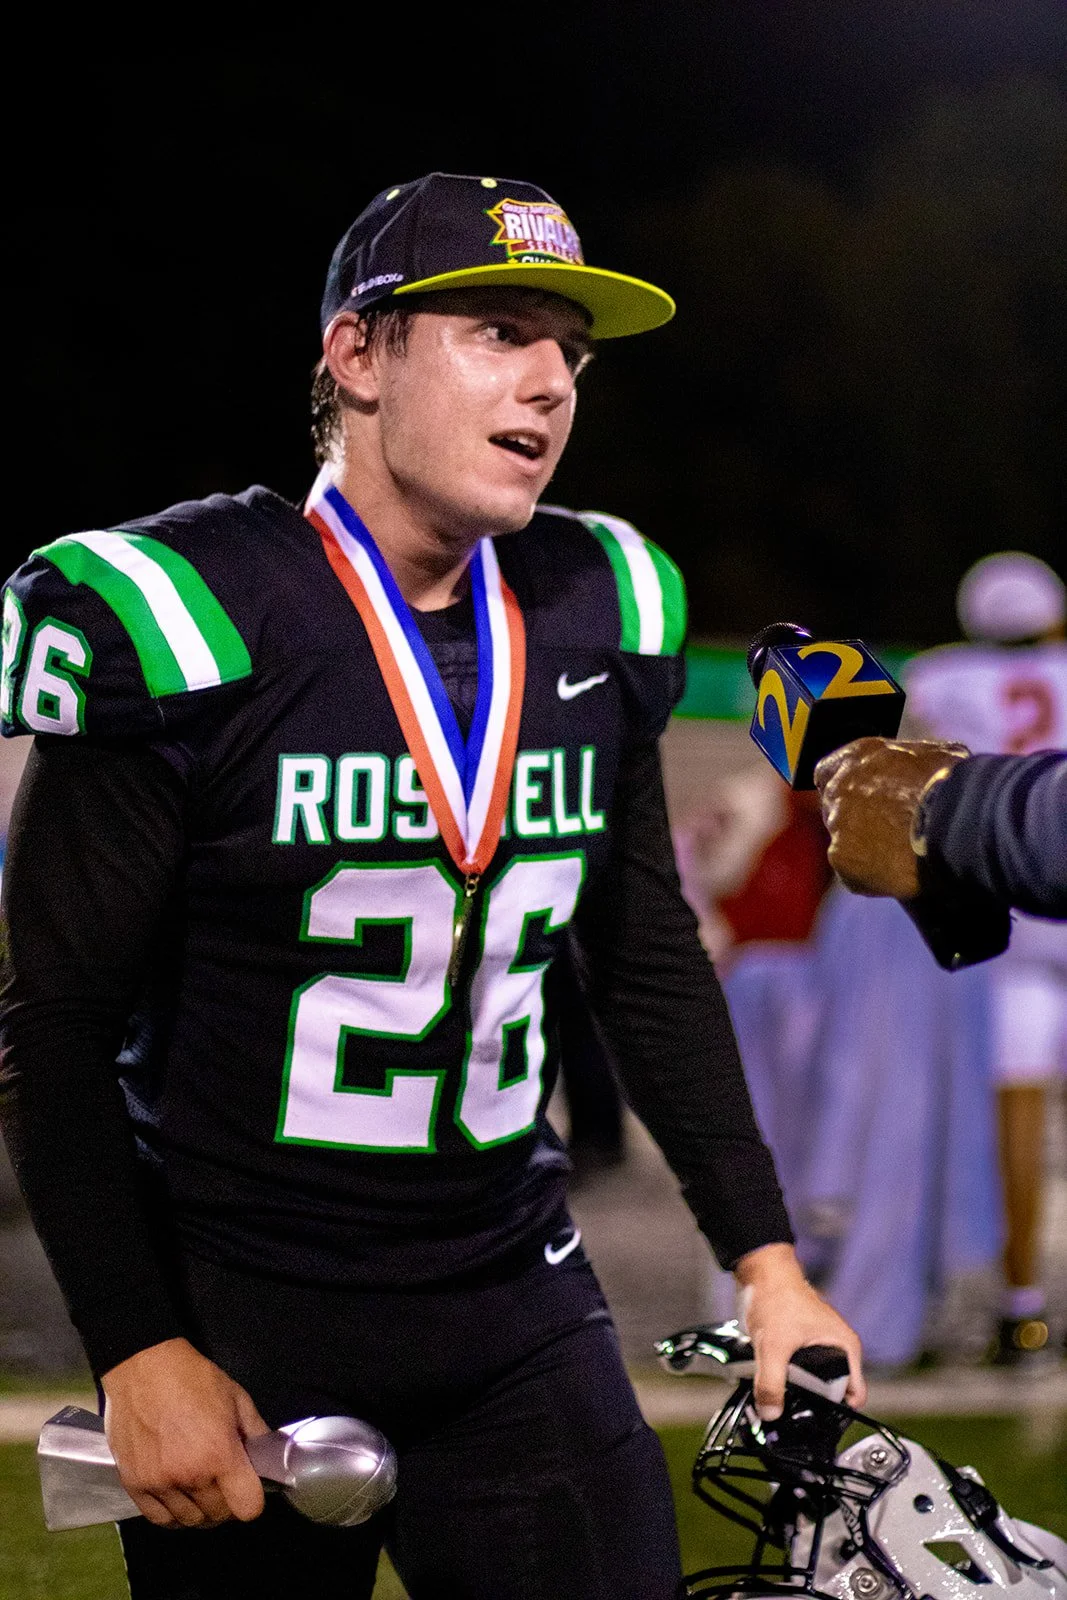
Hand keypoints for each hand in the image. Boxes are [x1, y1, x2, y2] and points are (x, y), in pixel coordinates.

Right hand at [101, 1337, 268, 1528]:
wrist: (143, 1367)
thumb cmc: (192, 1378)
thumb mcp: (236, 1397)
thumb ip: (256, 1432)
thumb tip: (268, 1457)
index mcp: (219, 1454)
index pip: (247, 1507)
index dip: (253, 1499)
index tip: (248, 1487)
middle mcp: (190, 1476)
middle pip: (219, 1515)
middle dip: (228, 1503)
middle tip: (224, 1483)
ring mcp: (159, 1483)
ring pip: (190, 1521)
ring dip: (201, 1510)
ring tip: (201, 1488)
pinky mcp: (134, 1484)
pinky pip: (159, 1519)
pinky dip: (173, 1514)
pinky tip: (179, 1497)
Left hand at [734, 1243, 864, 1419]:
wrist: (761, 1272)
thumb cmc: (778, 1297)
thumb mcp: (774, 1345)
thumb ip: (772, 1382)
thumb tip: (771, 1413)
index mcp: (846, 1348)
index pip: (854, 1394)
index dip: (837, 1412)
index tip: (815, 1422)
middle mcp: (838, 1349)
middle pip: (831, 1392)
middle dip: (811, 1404)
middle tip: (789, 1411)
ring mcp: (821, 1348)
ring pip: (812, 1383)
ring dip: (795, 1391)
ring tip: (777, 1395)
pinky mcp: (804, 1347)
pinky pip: (800, 1372)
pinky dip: (787, 1379)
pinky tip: (771, 1381)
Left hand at [814, 737, 969, 899]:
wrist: (954, 822)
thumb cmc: (951, 783)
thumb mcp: (936, 755)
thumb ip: (912, 762)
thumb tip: (924, 768)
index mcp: (857, 757)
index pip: (828, 771)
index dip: (845, 786)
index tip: (861, 798)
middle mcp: (838, 788)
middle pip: (834, 808)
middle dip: (854, 819)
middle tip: (885, 831)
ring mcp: (837, 825)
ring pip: (843, 842)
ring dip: (864, 848)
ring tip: (898, 854)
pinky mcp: (843, 859)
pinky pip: (853, 872)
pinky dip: (871, 876)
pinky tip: (897, 874)